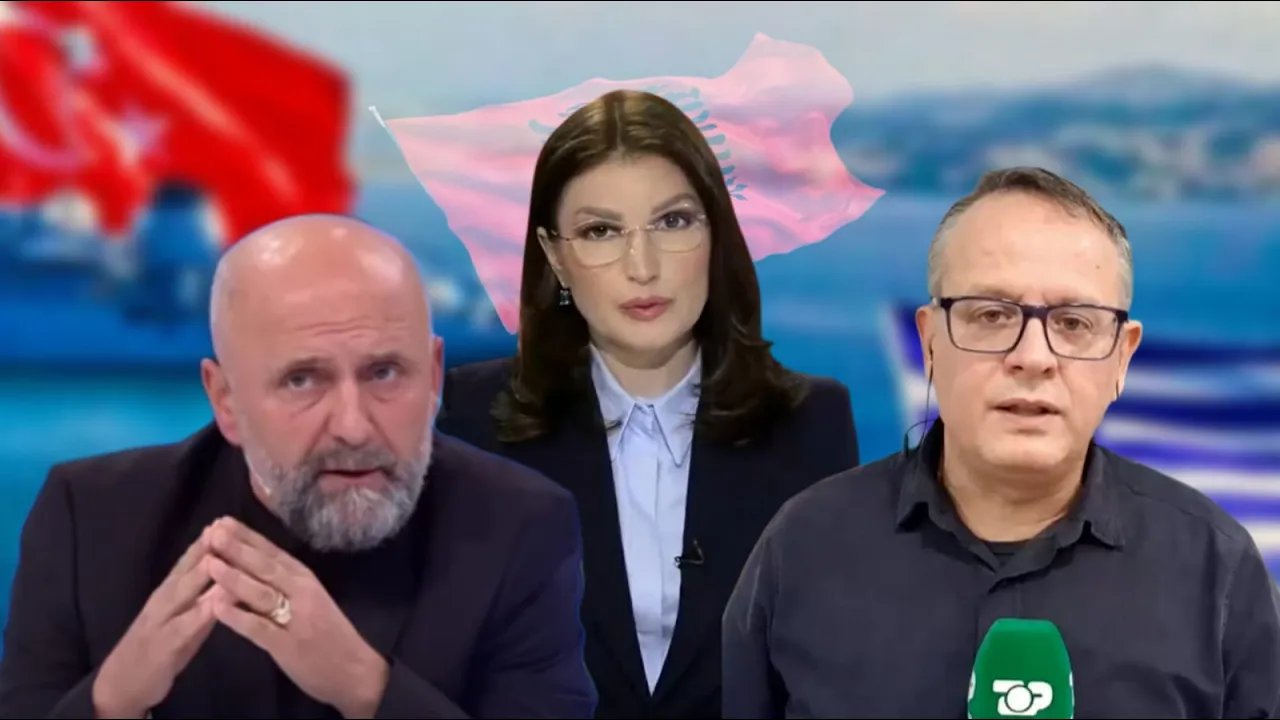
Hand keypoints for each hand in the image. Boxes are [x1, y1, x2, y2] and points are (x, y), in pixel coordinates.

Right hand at [93, 528, 218, 718]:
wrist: (121, 685)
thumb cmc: (158, 649)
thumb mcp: (184, 620)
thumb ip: (203, 599)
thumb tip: (228, 574)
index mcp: (169, 593)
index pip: (190, 562)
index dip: (207, 542)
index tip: (227, 520)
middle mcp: (163, 601)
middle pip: (186, 570)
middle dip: (206, 549)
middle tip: (224, 525)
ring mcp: (160, 622)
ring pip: (183, 594)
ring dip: (201, 574)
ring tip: (220, 555)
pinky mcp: (162, 645)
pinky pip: (183, 628)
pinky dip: (199, 614)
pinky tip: (214, 603)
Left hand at [204, 517, 389, 718]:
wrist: (355, 670)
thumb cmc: (329, 634)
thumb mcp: (310, 600)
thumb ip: (283, 584)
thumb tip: (250, 563)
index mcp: (305, 579)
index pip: (272, 552)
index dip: (246, 536)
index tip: (222, 520)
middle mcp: (301, 592)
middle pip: (265, 567)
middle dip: (237, 548)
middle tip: (211, 531)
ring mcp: (296, 618)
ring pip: (261, 593)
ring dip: (234, 577)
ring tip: (209, 563)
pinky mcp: (287, 645)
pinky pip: (258, 628)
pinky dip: (237, 617)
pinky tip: (217, 606)